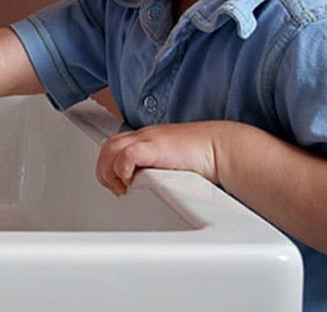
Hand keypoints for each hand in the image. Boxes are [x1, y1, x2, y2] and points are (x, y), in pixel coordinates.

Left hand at [96, 121, 227, 194]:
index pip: (114, 146)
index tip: (116, 183)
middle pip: (107, 148)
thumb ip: (157, 170)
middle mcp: (143, 137)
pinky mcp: (155, 147)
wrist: (221, 147)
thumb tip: (150, 190)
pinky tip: (132, 182)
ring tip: (122, 189)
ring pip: (110, 150)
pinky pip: (126, 155)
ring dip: (110, 172)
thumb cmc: (203, 158)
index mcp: (146, 139)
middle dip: (105, 171)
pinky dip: (122, 170)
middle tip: (117, 189)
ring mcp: (147, 140)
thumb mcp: (171, 163)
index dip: (109, 164)